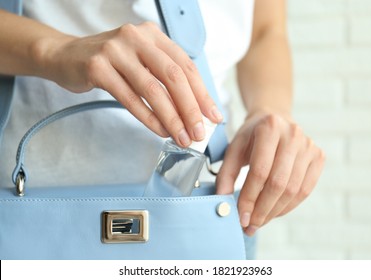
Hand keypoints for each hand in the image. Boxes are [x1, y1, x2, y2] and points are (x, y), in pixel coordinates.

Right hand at [36, 22, 222, 145]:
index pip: (186, 66)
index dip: (202, 93)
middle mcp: (137, 37)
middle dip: (190, 109)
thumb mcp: (141, 62)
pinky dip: (148, 118)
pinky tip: (159, 130)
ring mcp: (116, 50)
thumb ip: (165, 80)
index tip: (213, 116)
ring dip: (171, 118)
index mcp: (153, 35)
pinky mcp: (98, 67)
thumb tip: (193, 112)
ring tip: (181, 137)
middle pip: (174, 76)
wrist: (65, 57)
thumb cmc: (110, 63)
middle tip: (199, 132)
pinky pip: (130, 98)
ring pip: (153, 89)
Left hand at [216, 111, 324, 235]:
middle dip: (262, 209)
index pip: (260, 171)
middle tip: (250, 225)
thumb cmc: (251, 137)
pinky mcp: (318, 156)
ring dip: (275, 211)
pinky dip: (289, 206)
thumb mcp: (234, 148)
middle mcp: (293, 135)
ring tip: (259, 222)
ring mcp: (309, 146)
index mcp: (269, 128)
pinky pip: (305, 189)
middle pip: (278, 183)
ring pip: (293, 189)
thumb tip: (222, 201)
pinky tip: (274, 212)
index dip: (250, 198)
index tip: (241, 217)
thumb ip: (227, 174)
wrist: (274, 119)